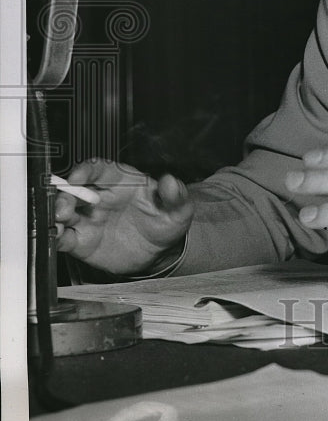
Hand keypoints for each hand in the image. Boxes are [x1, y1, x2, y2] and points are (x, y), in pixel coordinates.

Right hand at [55, 159, 192, 275]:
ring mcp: (89, 218)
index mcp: (121, 181)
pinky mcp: (82, 241)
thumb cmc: (165, 222)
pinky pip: (64, 237)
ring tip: (58, 223)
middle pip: (75, 189)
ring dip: (56, 215)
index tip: (78, 176)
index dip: (86, 170)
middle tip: (64, 208)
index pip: (99, 169)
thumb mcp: (178, 210)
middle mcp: (99, 197)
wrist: (159, 251)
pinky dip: (57, 237)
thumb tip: (171, 182)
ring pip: (64, 212)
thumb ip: (175, 196)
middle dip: (65, 195)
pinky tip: (57, 238)